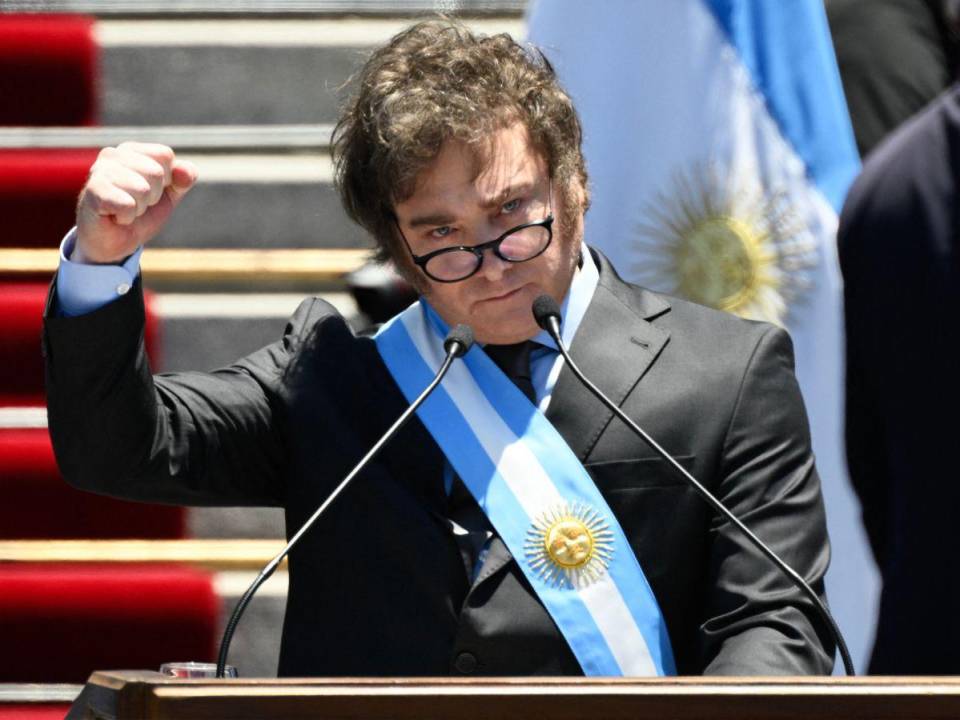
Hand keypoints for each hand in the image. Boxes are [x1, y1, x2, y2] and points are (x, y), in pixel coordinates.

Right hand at [74, 142, 197, 263]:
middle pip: (156, 172)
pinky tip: (114, 217)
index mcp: (132, 150)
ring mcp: (99, 171)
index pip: (165, 155)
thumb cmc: (139, 214)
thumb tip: (186, 171)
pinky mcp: (92, 191)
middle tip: (135, 204)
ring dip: (139, 208)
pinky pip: (127, 205)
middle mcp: (112, 154)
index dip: (167, 180)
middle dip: (153, 196)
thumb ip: (183, 179)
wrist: (113, 243)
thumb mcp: (169, 196)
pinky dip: (126, 217)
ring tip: (124, 210)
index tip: (151, 191)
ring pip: (142, 189)